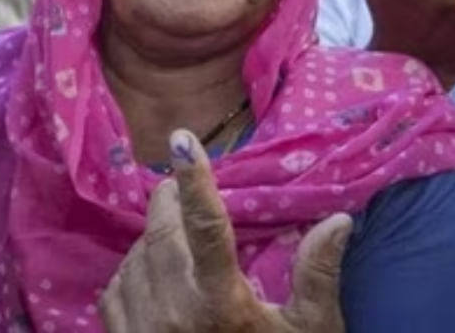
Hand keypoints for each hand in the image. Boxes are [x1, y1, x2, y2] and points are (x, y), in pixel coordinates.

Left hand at [102, 131, 351, 332]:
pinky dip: (132, 272)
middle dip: (168, 200)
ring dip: (153, 239)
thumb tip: (338, 220)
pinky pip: (116, 287)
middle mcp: (175, 311)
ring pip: (136, 256)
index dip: (196, 179)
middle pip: (161, 231)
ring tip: (178, 242)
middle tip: (177, 183)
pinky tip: (154, 276)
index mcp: (222, 304)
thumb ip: (319, 276)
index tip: (183, 140)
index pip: (208, 227)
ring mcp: (143, 328)